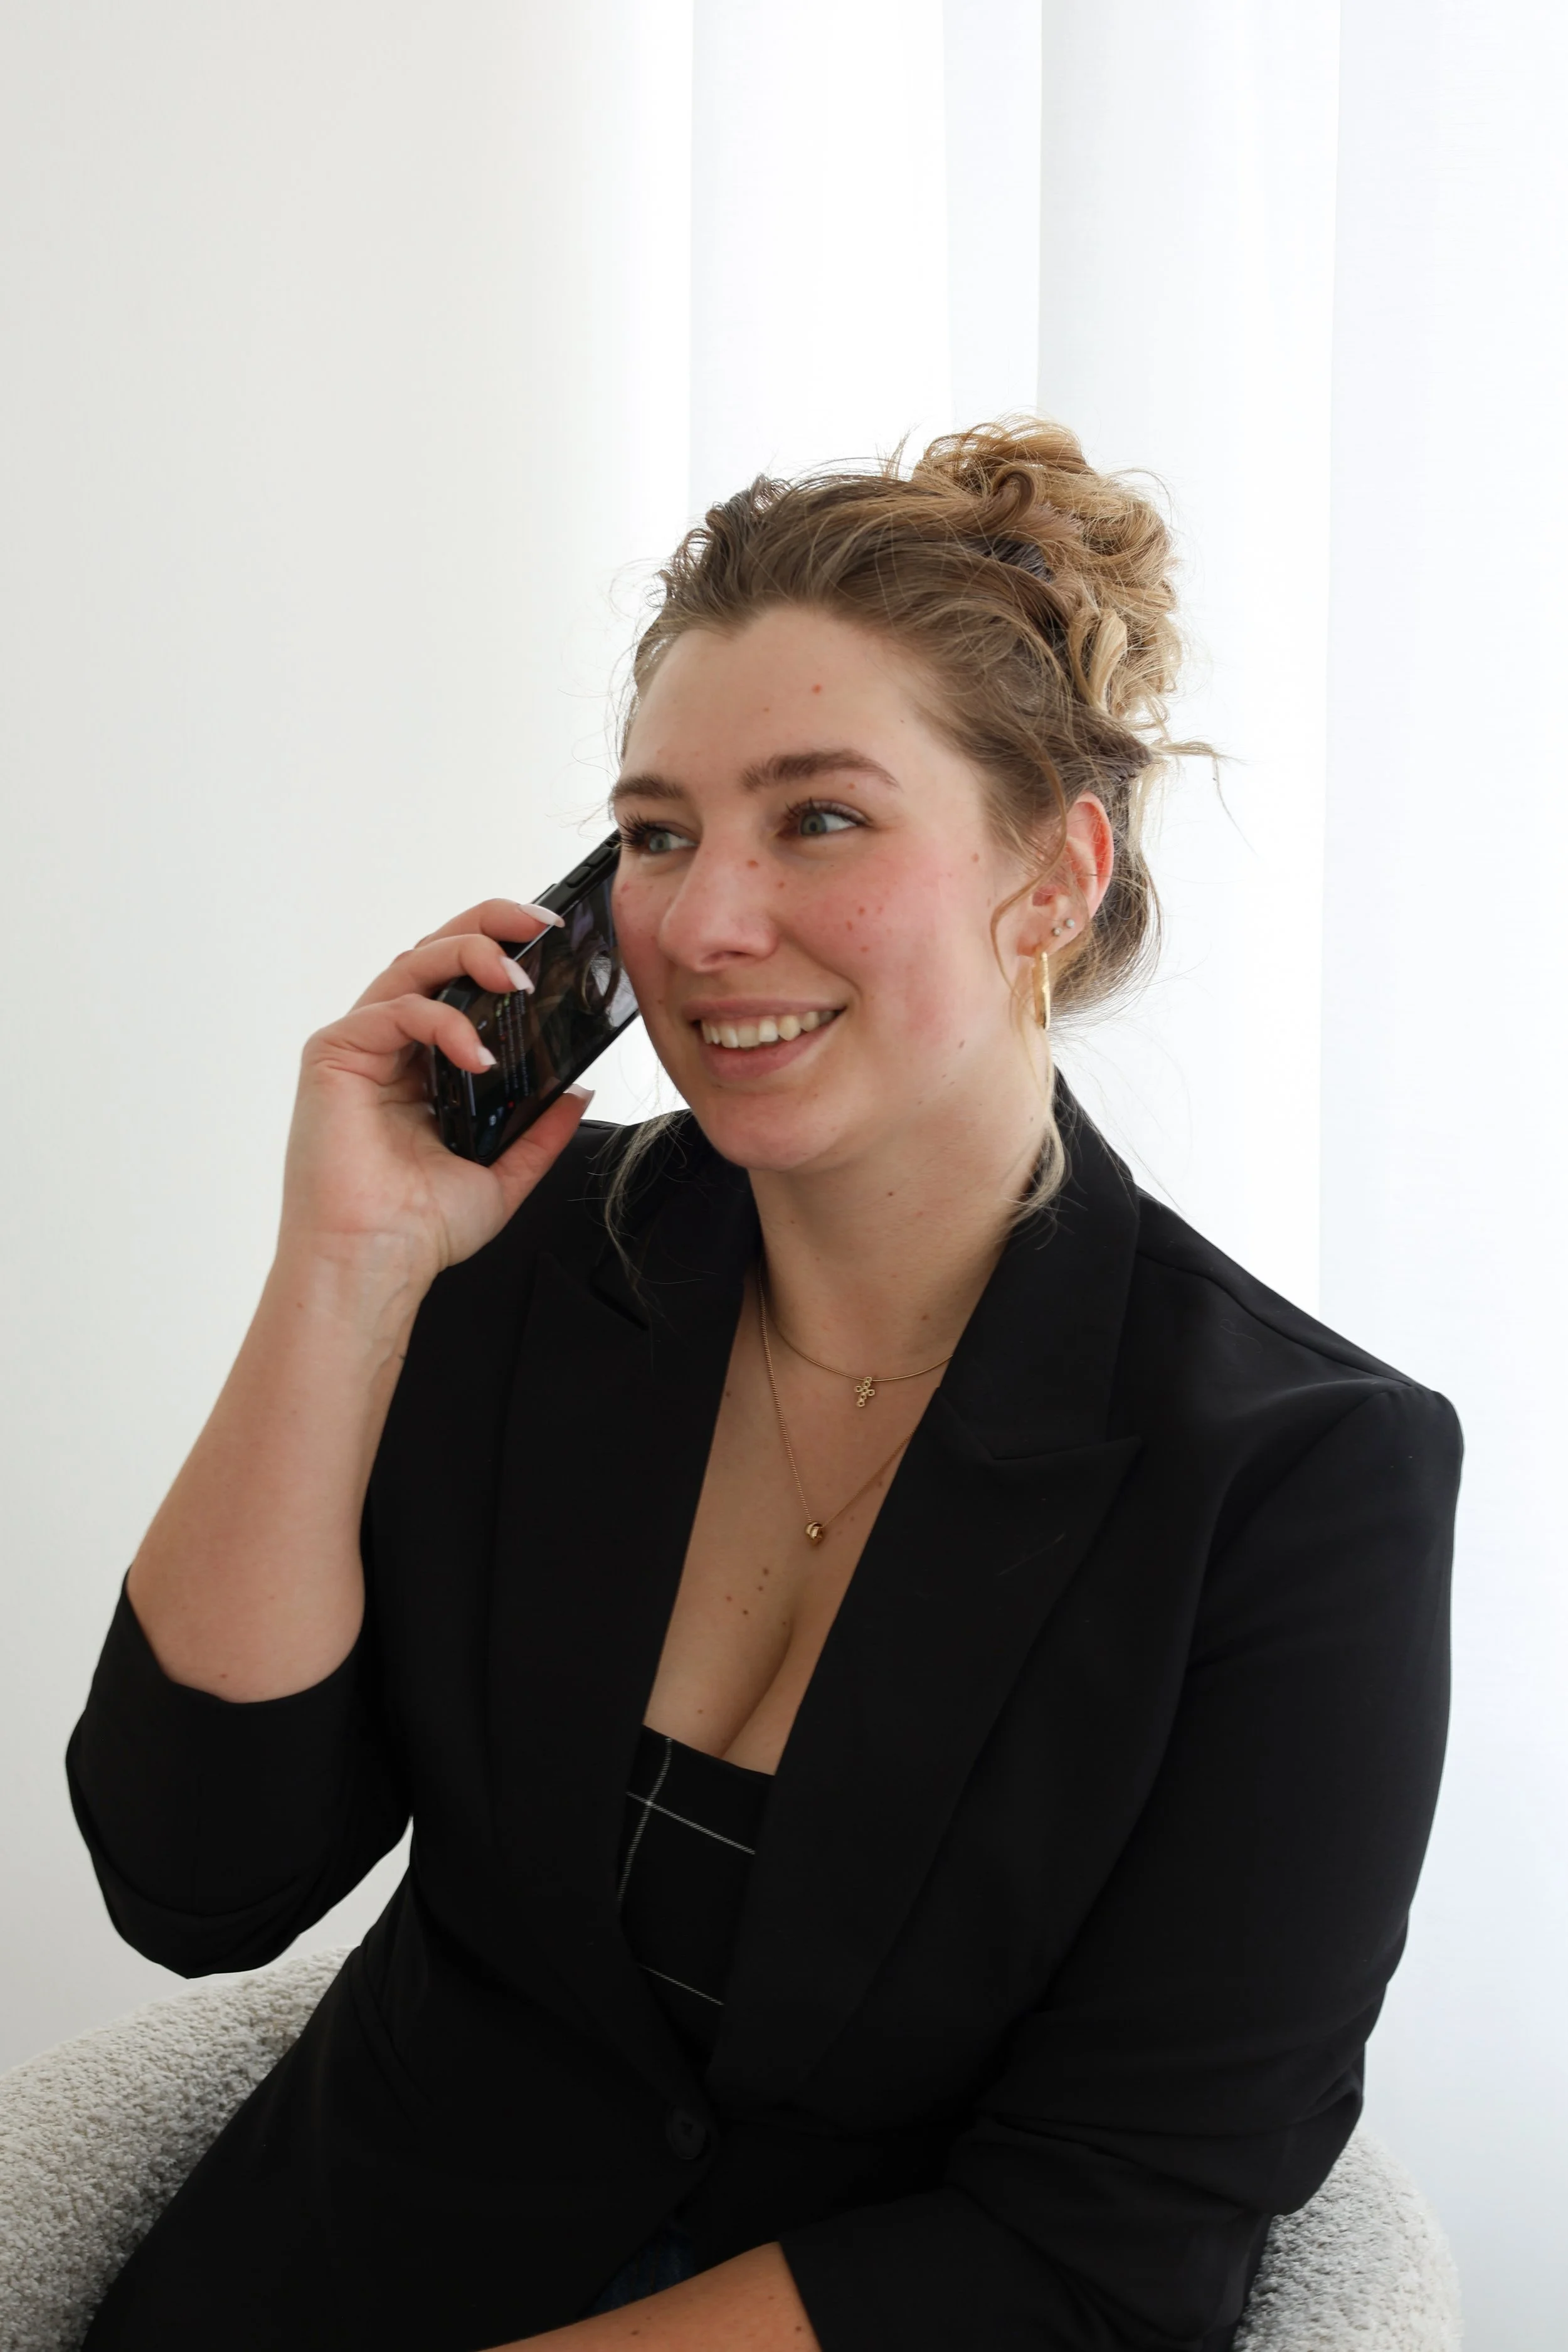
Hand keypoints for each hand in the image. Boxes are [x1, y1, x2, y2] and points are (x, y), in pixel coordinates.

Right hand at [278, 898, 592, 1285]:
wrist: (376, 1263)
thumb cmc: (419, 1227)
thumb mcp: (504, 1173)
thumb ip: (541, 1131)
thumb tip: (580, 1090)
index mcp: (424, 1063)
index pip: (461, 982)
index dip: (502, 948)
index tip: (553, 939)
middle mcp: (390, 1045)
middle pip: (435, 954)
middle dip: (489, 928)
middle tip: (539, 928)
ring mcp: (360, 1045)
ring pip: (413, 964)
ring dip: (471, 958)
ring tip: (517, 981)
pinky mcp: (334, 1054)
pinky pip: (394, 1009)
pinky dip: (441, 1020)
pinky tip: (477, 1055)